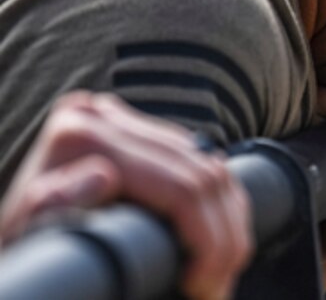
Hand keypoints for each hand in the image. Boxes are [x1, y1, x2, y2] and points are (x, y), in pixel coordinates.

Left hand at [0, 92, 251, 299]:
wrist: (5, 256)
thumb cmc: (17, 257)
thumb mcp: (25, 240)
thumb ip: (52, 203)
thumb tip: (103, 174)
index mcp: (80, 135)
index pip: (181, 183)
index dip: (207, 239)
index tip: (202, 288)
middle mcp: (101, 116)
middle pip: (204, 173)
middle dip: (224, 238)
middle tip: (219, 290)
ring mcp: (122, 121)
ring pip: (213, 165)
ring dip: (230, 224)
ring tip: (223, 273)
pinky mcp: (137, 134)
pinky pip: (202, 162)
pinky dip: (220, 204)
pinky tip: (219, 240)